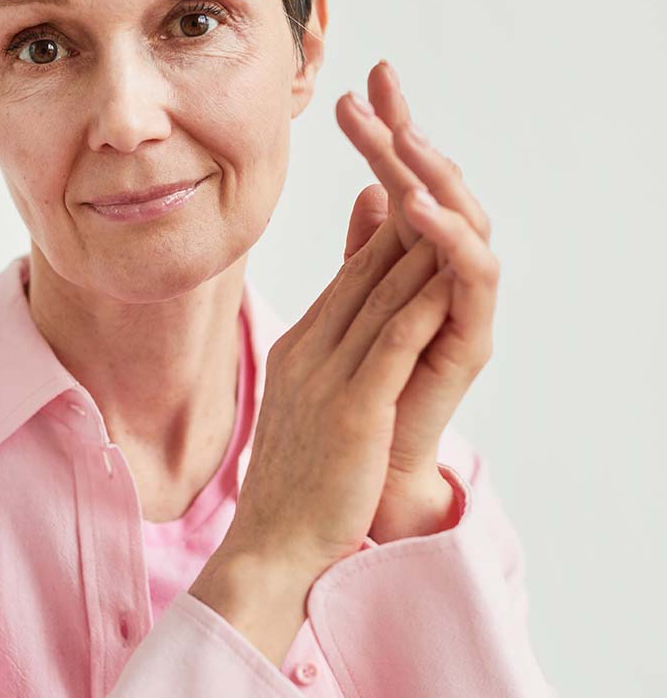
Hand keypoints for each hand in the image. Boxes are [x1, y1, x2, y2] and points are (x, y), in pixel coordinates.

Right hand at [224, 209, 451, 581]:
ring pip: (380, 300)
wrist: (271, 543)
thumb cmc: (296, 474)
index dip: (386, 232)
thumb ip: (327, 343)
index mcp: (299, 346)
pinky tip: (444, 276)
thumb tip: (335, 321)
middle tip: (428, 174)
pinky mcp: (351, 412)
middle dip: (402, 220)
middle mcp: (309, 351)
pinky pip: (392, 347)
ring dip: (417, 251)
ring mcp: (327, 379)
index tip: (416, 195)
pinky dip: (420, 306)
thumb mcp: (304, 395)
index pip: (349, 276)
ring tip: (446, 206)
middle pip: (364, 274)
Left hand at [334, 60, 499, 539]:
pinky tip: (411, 203)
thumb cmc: (351, 393)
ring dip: (433, 174)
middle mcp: (441, 278)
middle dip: (408, 135)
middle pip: (437, 189)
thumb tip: (366, 193)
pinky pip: (470, 279)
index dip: (385, 135)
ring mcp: (458, 308)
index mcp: (410, 265)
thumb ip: (363, 252)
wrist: (350, 477)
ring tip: (400, 136)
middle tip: (378, 85)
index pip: (401, 183)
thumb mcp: (348, 307)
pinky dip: (447, 238)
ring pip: (463, 223)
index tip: (355, 87)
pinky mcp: (469, 342)